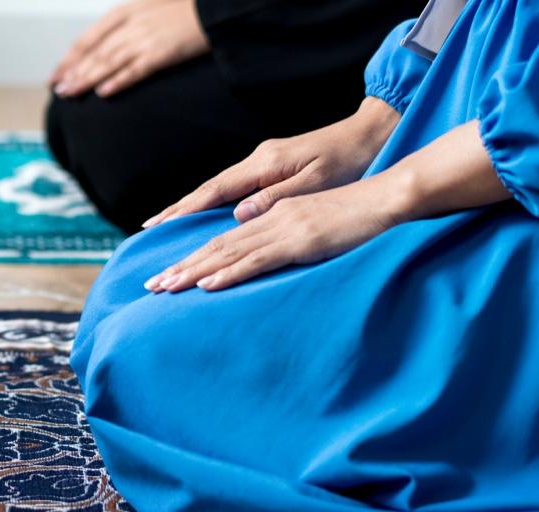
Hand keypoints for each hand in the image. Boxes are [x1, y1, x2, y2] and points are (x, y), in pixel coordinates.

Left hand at [51, 0, 209, 97]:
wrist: (213, 11)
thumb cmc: (181, 12)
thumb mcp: (145, 11)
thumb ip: (123, 28)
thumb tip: (102, 51)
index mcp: (123, 13)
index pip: (88, 38)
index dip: (70, 58)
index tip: (56, 74)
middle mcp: (130, 25)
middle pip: (95, 52)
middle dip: (74, 72)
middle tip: (58, 90)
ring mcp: (145, 39)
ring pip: (109, 62)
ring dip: (87, 79)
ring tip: (71, 94)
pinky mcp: (161, 54)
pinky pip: (135, 70)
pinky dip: (118, 81)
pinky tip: (104, 93)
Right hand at [142, 97, 399, 227]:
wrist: (368, 135)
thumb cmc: (348, 161)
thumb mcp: (315, 183)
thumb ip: (275, 199)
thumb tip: (237, 216)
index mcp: (264, 166)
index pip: (215, 192)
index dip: (185, 211)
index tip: (159, 226)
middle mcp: (257, 163)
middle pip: (207, 191)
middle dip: (176, 212)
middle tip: (148, 230)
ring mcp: (262, 164)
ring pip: (216, 191)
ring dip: (189, 209)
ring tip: (163, 226)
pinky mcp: (270, 169)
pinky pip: (231, 190)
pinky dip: (210, 204)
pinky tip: (200, 214)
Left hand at [145, 175, 402, 292]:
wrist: (387, 197)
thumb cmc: (356, 214)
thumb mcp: (314, 226)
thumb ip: (285, 237)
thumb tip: (262, 254)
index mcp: (271, 214)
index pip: (224, 239)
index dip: (193, 257)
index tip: (169, 273)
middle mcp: (269, 217)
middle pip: (216, 245)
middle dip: (181, 266)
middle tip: (152, 286)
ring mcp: (282, 227)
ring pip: (227, 252)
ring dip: (193, 271)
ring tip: (166, 287)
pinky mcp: (298, 239)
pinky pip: (257, 259)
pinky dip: (229, 272)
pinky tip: (207, 284)